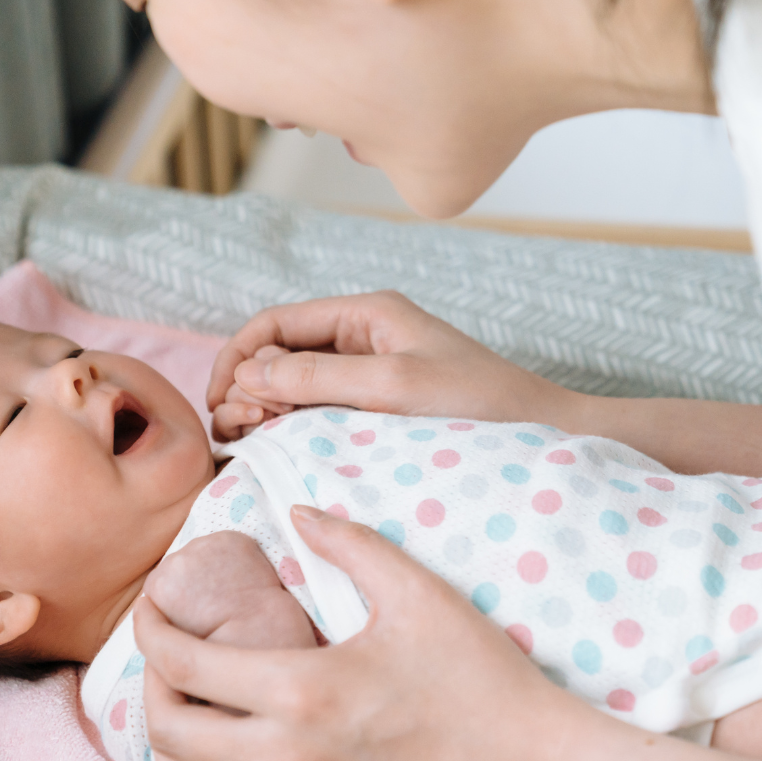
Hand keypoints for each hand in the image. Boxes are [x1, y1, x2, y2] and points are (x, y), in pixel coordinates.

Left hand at [135, 510, 761, 760]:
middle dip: (147, 683)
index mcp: (304, 694)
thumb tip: (296, 512)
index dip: (151, 628)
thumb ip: (350, 542)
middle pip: (168, 735)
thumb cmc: (480, 679)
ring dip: (168, 737)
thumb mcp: (418, 592)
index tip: (152, 599)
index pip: (185, 667)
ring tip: (186, 690)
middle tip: (164, 641)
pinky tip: (227, 734)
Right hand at [206, 291, 575, 440]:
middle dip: (247, 384)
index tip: (220, 399)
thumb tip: (248, 372)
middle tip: (238, 429)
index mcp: (366, 314)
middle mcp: (363, 336)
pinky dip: (293, 422)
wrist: (541, 433)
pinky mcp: (378, 402)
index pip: (277, 322)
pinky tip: (283, 446)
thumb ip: (319, 375)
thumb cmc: (478, 404)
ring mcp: (370, 370)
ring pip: (295, 381)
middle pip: (280, 350)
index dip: (239, 354)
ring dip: (266, 405)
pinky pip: (320, 405)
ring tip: (252, 439)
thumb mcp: (393, 386)